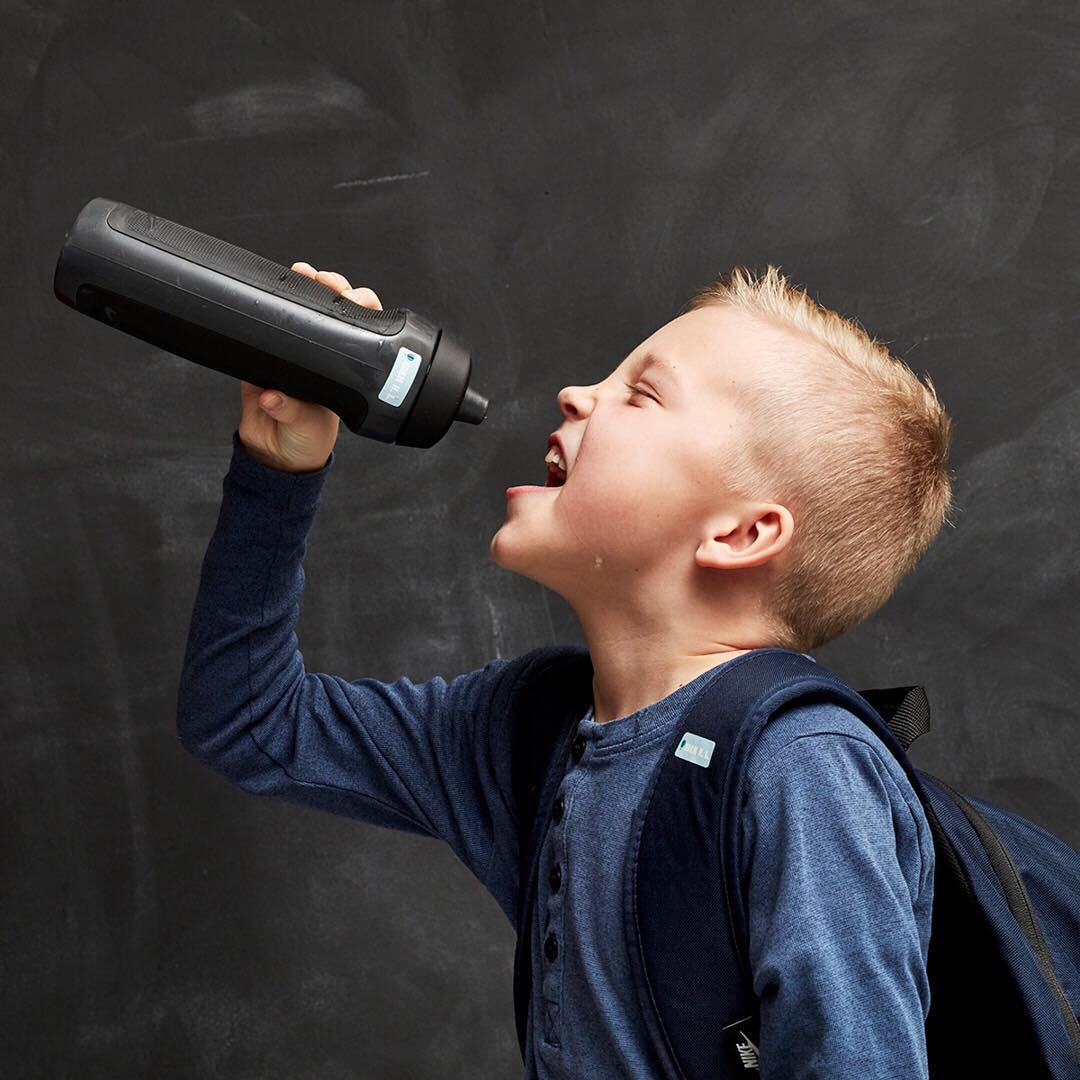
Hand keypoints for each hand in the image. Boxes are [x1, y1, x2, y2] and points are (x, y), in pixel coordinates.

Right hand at [238, 263, 382, 473]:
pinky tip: (270, 288)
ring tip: (302, 272)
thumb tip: (273, 396)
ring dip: (304, 286)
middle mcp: (326, 354)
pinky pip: (271, 323)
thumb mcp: (306, 425)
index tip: (353, 298)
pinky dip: (271, 303)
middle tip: (325, 280)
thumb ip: (291, 410)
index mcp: (347, 369)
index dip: (361, 309)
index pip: (362, 331)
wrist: (274, 451)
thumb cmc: (306, 438)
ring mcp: (298, 349)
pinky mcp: (269, 352)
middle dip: (334, 287)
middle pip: (336, 310)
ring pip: (305, 308)